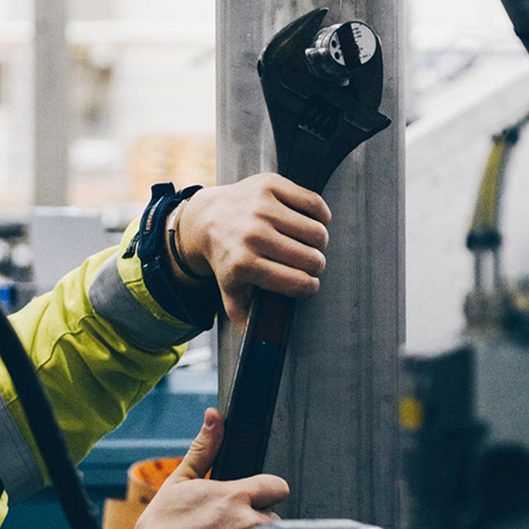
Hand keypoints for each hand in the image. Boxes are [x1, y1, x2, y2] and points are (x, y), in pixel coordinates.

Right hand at [66, 409, 288, 528]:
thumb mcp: (178, 482)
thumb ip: (204, 449)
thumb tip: (214, 417)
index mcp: (235, 496)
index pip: (277, 485)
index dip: (264, 491)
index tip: (252, 498)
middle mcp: (249, 524)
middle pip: (274, 517)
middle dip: (256, 520)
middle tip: (228, 528)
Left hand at [170, 174, 331, 321]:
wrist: (208, 218)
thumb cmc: (227, 257)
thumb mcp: (230, 291)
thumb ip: (247, 317)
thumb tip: (266, 343)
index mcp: (245, 264)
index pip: (300, 283)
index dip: (310, 287)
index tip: (308, 284)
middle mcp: (253, 234)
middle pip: (312, 258)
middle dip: (316, 266)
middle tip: (309, 264)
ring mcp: (262, 208)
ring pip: (317, 232)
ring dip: (319, 242)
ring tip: (309, 245)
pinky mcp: (271, 185)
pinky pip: (315, 204)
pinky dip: (321, 216)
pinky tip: (311, 223)